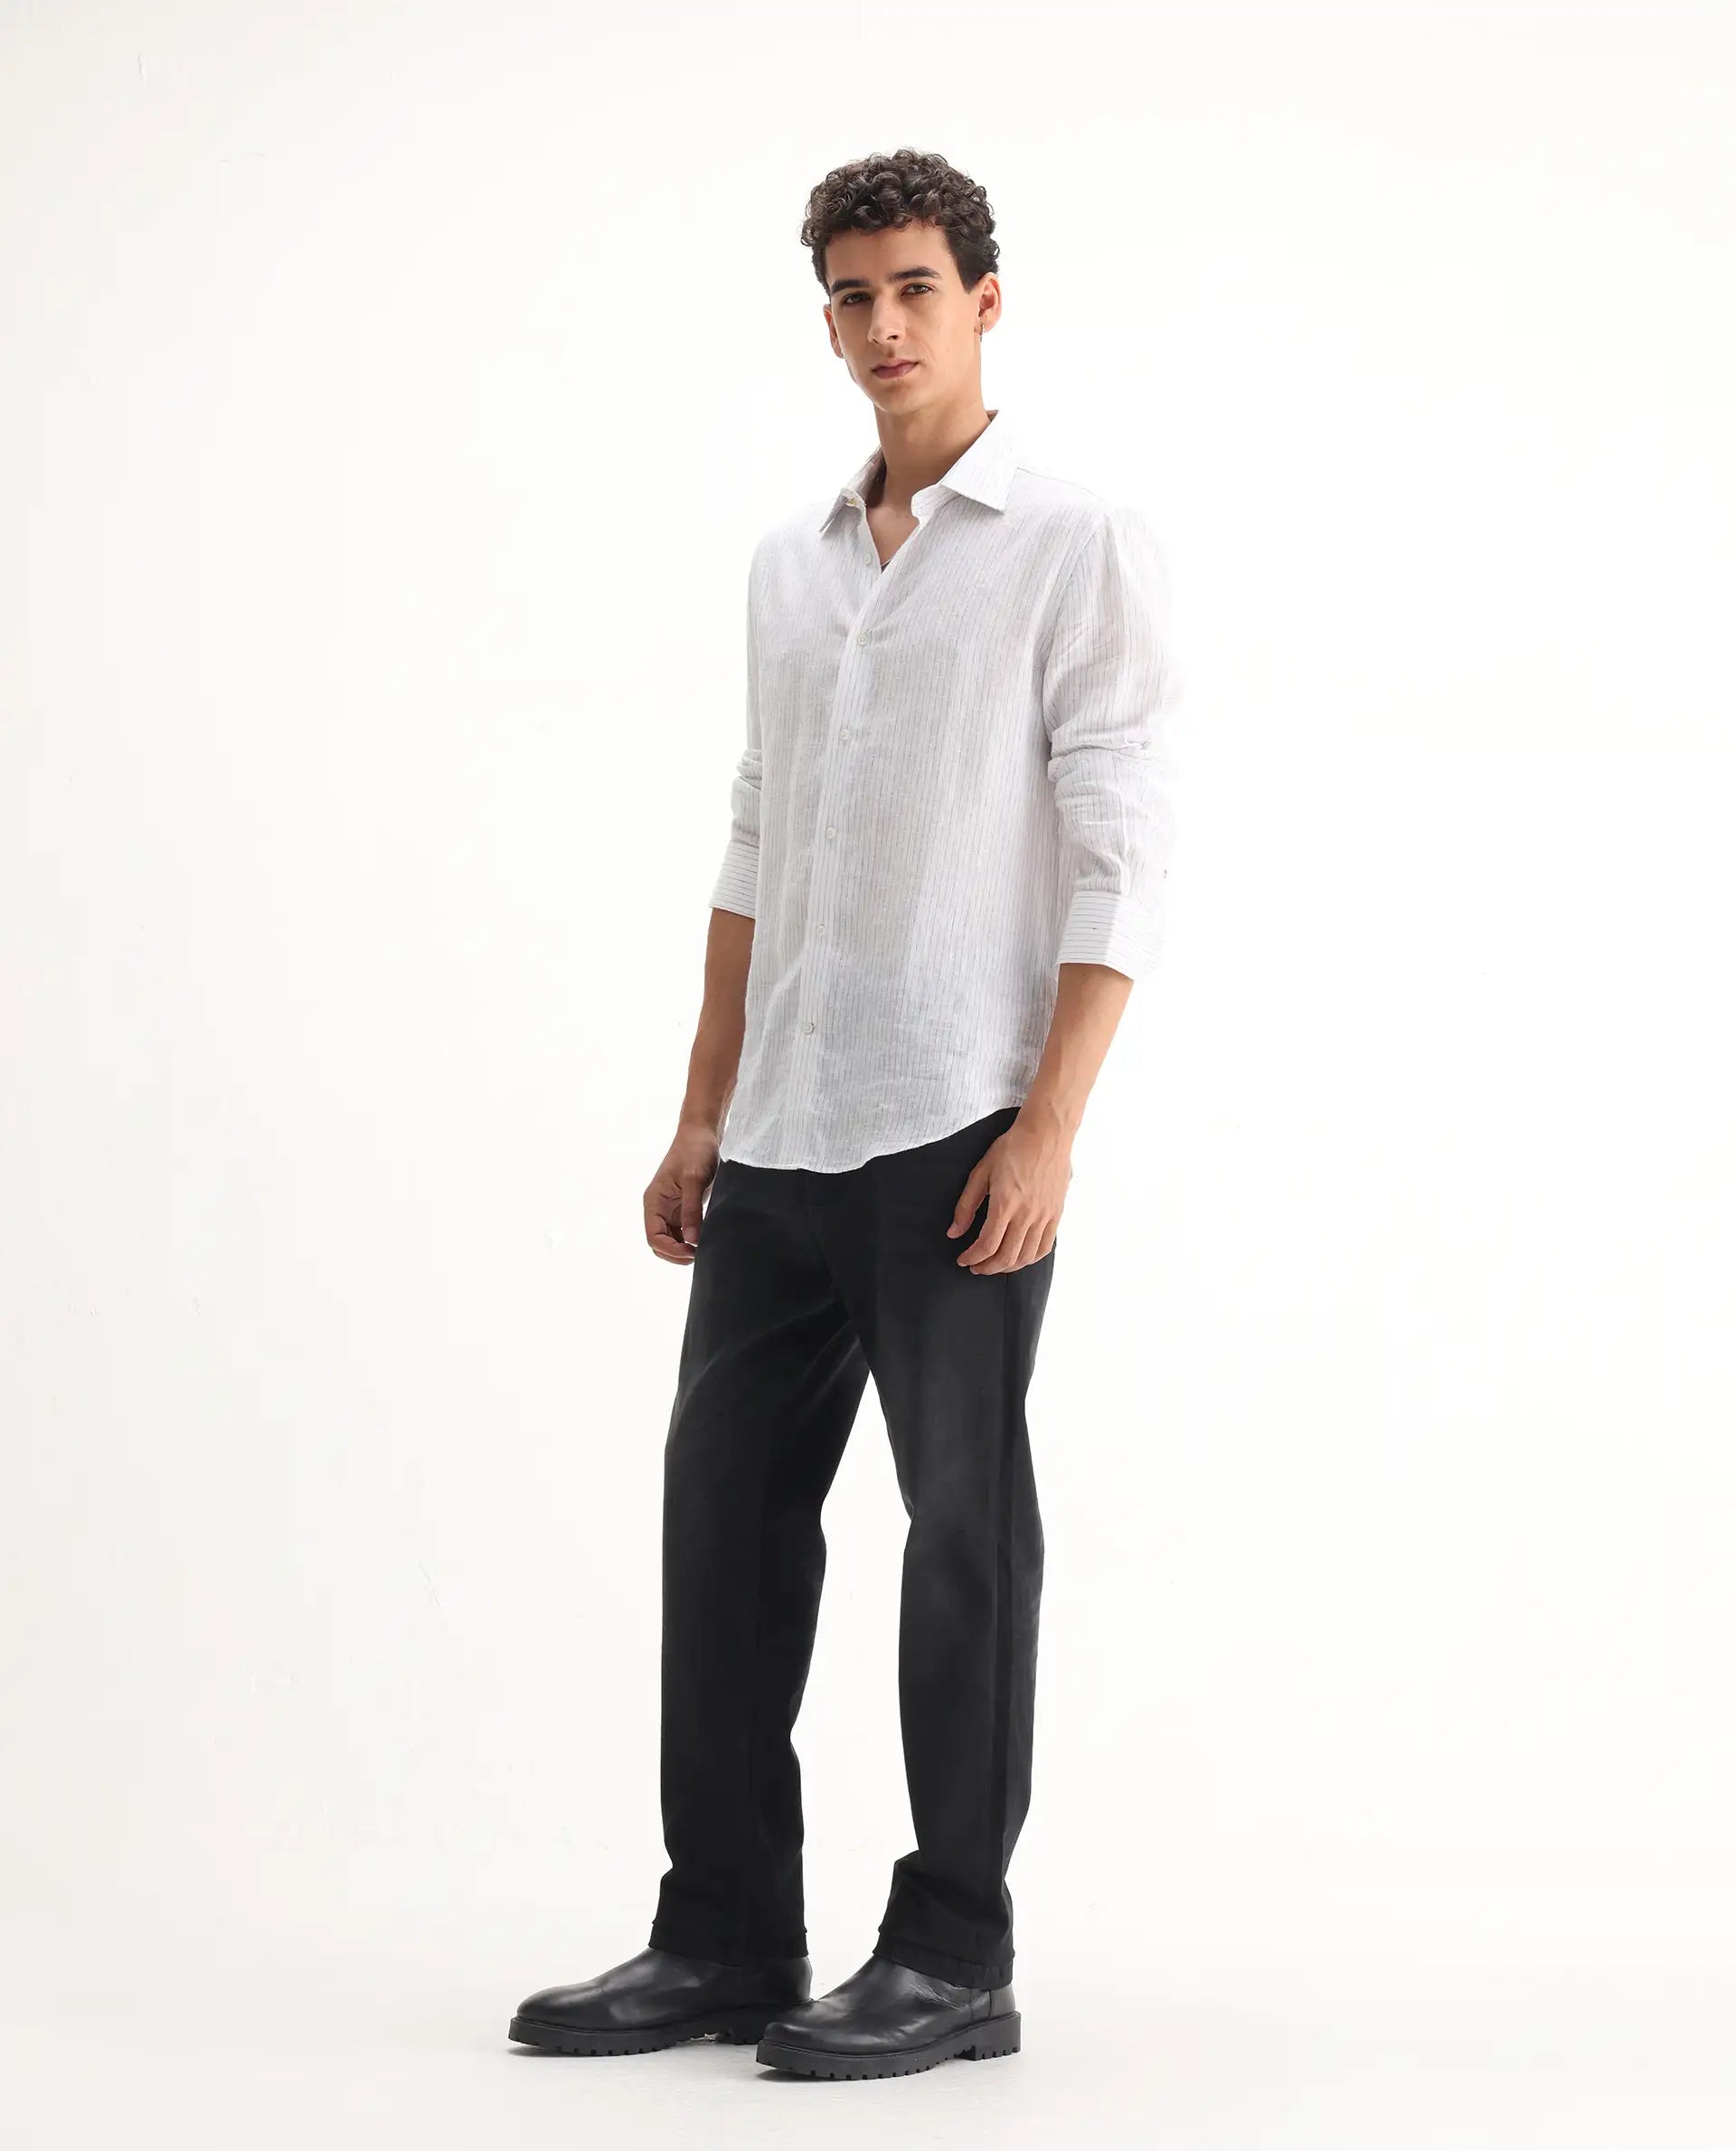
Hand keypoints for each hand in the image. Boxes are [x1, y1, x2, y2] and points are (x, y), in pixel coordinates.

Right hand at [644, 1122, 719, 1263]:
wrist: (702, 1133)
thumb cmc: (695, 1151)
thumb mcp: (694, 1179)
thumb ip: (692, 1209)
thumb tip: (691, 1240)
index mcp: (654, 1201)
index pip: (654, 1236)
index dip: (670, 1250)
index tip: (692, 1252)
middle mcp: (659, 1208)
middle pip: (660, 1243)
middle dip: (676, 1254)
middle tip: (700, 1255)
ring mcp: (671, 1209)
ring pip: (672, 1240)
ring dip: (684, 1249)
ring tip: (704, 1250)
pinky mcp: (684, 1208)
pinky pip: (683, 1231)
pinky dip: (691, 1240)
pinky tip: (706, 1240)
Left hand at [947, 1113, 1071, 1273]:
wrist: (1047, 1133)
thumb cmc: (1013, 1147)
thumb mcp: (981, 1171)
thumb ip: (966, 1205)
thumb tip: (954, 1232)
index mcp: (1005, 1203)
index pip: (987, 1245)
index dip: (972, 1257)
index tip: (963, 1259)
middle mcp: (1027, 1213)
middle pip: (1006, 1256)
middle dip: (987, 1267)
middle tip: (975, 1266)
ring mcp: (1045, 1216)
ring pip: (1026, 1256)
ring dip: (1007, 1267)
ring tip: (994, 1265)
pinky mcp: (1056, 1214)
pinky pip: (1044, 1247)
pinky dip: (1029, 1259)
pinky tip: (1018, 1257)